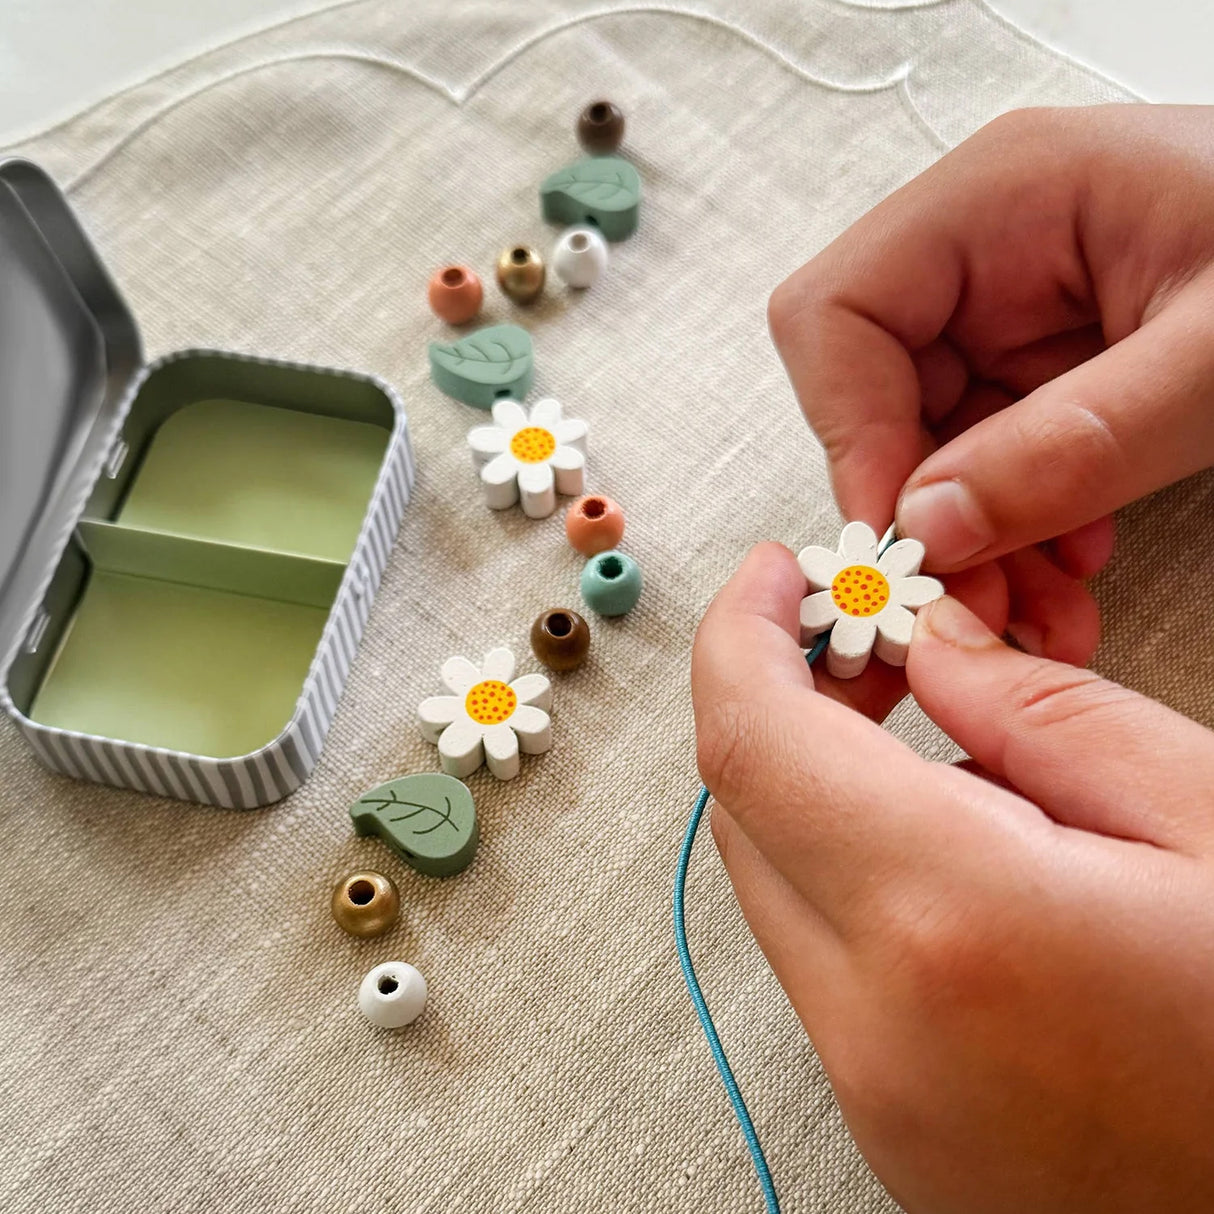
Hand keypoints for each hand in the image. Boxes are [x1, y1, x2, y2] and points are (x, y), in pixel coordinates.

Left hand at [692, 544, 1213, 1213]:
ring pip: (774, 890)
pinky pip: (823, 968)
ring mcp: (875, 1099)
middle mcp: (878, 1029)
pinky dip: (852, 881)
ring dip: (817, 793)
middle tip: (869, 644)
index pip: (754, 742)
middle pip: (748, 813)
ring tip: (934, 744)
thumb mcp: (1203, 815)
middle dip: (783, 704)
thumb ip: (1040, 712)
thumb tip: (931, 648)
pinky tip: (954, 854)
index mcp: (954, 923)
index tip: (775, 574)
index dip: (740, 634)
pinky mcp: (894, 1132)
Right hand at [768, 105, 1213, 664]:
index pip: (836, 314)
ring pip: (926, 445)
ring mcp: (1011, 308)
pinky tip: (1070, 566)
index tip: (902, 535)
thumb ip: (1076, 443)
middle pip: (872, 395)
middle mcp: (984, 251)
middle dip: (919, 515)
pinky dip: (1015, 527)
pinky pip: (988, 458)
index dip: (846, 431)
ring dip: (970, 542)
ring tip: (1040, 611)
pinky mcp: (1044, 360)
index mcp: (1000, 197)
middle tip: (973, 605)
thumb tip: (932, 528)